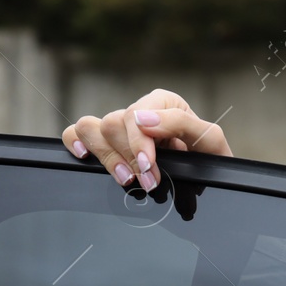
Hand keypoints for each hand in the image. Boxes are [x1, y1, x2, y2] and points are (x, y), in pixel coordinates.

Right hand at [61, 88, 232, 190]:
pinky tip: (85, 157)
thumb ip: (180, 123)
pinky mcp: (107, 143)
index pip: (134, 115)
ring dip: (107, 157)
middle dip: (127, 157)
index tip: (149, 167)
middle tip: (149, 182)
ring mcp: (121, 128)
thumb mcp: (209, 138)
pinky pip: (76, 132)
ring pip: (91, 128)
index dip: (137, 143)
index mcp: (163, 103)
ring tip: (128, 179)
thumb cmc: (210, 157)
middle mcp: (139, 111)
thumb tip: (142, 119)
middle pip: (111, 124)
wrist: (208, 177)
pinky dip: (75, 142)